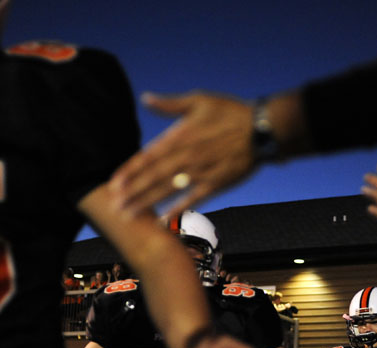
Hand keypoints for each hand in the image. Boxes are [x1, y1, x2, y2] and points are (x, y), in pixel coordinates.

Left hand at [110, 92, 255, 217]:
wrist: (263, 128)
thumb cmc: (231, 112)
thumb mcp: (199, 100)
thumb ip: (170, 105)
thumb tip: (146, 99)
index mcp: (181, 135)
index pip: (149, 156)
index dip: (130, 171)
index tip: (114, 183)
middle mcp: (187, 155)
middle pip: (153, 176)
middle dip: (132, 192)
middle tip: (114, 206)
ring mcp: (201, 171)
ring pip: (169, 189)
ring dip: (147, 202)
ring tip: (129, 214)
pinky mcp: (217, 183)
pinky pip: (193, 199)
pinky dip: (178, 210)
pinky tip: (164, 220)